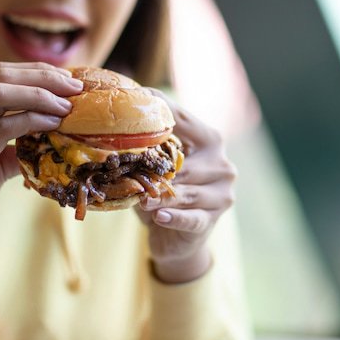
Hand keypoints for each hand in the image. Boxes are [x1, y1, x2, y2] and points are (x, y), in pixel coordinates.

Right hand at [0, 62, 82, 283]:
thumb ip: (11, 137)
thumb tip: (54, 125)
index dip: (36, 72)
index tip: (67, 79)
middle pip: (0, 76)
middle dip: (45, 78)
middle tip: (76, 88)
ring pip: (0, 94)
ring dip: (41, 96)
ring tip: (68, 107)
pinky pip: (3, 128)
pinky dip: (33, 121)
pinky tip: (53, 126)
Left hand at [136, 91, 236, 283]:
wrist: (173, 238)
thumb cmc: (162, 192)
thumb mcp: (155, 166)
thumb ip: (147, 145)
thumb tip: (117, 120)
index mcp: (210, 141)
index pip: (184, 121)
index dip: (160, 111)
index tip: (135, 101)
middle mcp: (221, 164)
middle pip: (185, 164)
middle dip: (158, 169)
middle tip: (131, 169)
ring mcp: (221, 194)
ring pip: (187, 193)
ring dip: (162, 196)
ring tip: (141, 199)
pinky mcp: (211, 220)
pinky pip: (191, 218)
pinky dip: (175, 218)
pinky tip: (159, 217)